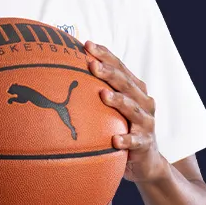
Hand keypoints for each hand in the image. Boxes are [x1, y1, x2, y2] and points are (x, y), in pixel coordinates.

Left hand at [86, 41, 166, 182]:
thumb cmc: (123, 127)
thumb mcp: (112, 108)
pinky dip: (126, 139)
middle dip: (109, 72)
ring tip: (104, 95)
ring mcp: (146, 122)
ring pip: (133, 109)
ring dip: (119, 101)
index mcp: (134, 90)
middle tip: (92, 65)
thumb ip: (95, 92)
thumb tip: (59, 76)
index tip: (86, 44)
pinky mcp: (145, 143)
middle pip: (125, 83)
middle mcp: (142, 102)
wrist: (145, 160)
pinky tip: (115, 139)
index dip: (104, 55)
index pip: (119, 67)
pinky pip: (135, 141)